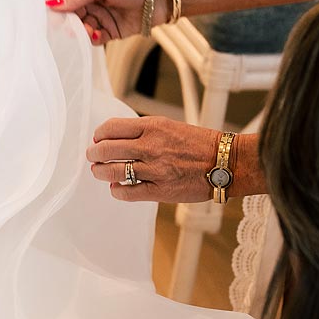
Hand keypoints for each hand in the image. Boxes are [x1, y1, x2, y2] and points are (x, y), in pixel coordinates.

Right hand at [44, 0, 160, 44]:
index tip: (50, 14)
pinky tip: (95, 34)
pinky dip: (91, 38)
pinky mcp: (109, 31)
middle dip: (68, 21)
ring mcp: (99, 16)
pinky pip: (93, 38)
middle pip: (70, 15)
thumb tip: (52, 3)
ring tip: (86, 29)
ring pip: (80, 28)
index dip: (56, 6)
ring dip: (80, 31)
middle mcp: (90, 1)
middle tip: (68, 26)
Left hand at [86, 115, 221, 202]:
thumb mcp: (169, 126)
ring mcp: (154, 169)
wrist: (226, 162)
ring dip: (101, 172)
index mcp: (153, 126)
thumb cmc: (199, 143)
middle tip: (93, 157)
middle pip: (106, 150)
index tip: (98, 139)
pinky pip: (127, 192)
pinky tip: (116, 187)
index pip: (111, 128)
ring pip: (113, 172)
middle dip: (94, 154)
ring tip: (100, 171)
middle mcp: (151, 146)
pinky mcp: (160, 191)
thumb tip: (113, 139)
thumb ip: (143, 131)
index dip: (99, 135)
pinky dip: (116, 189)